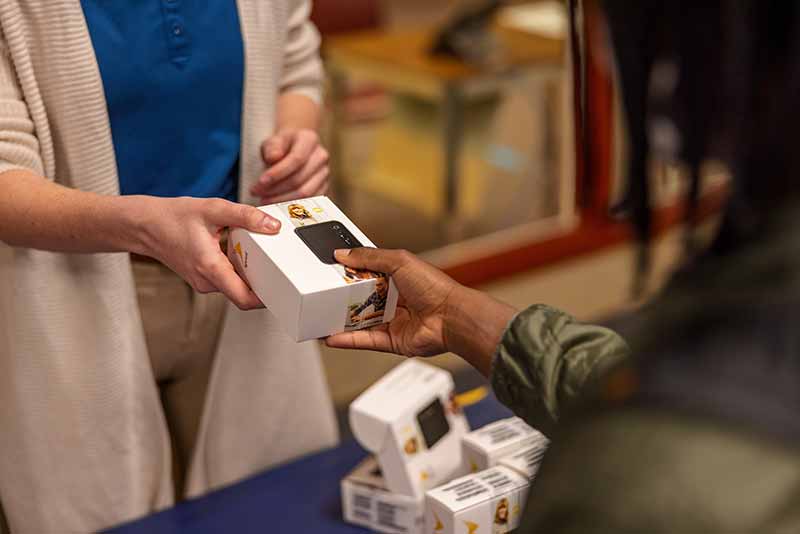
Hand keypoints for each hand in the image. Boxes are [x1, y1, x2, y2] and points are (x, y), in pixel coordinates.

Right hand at [135, 196, 280, 309]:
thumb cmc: (173, 218)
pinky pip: (228, 278)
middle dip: (263, 281)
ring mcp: (204, 282)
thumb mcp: (213, 209)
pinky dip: (238, 267)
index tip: (283, 289)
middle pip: (244, 292)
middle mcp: (207, 281)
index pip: (244, 299)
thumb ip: (246, 216)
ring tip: (261, 252)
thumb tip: (273, 226)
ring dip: (250, 273)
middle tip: (280, 263)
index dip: (266, 298)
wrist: (145, 225)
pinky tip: (242, 249)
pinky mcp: (204, 277)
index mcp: (210, 268)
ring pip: (236, 285)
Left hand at [249, 129, 328, 203]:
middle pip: (300, 178)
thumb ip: (272, 148)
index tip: (261, 182)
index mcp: (309, 140)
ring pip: (305, 193)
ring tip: (264, 199)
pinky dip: (292, 205)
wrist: (293, 149)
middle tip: (257, 192)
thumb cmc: (281, 146)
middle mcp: (321, 156)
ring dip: (282, 199)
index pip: (296, 159)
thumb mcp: (272, 141)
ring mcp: (324, 173)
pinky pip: (309, 202)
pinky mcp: (323, 188)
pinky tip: (276, 204)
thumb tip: (274, 157)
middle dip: (275, 189)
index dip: (278, 173)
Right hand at [326, 248, 460, 356]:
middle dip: (342, 298)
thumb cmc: (434, 287)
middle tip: (321, 295)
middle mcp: (394, 300)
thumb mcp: (399, 261)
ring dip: (339, 322)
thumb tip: (343, 254)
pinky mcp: (391, 341)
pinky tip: (330, 337)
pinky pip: (365, 340)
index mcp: (397, 278)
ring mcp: (392, 321)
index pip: (367, 273)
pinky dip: (348, 340)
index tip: (331, 270)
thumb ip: (370, 257)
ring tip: (319, 319)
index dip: (350, 272)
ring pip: (360, 322)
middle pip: (361, 299)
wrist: (451, 317)